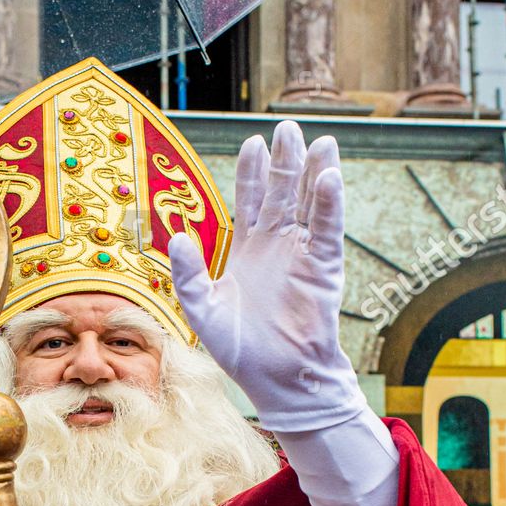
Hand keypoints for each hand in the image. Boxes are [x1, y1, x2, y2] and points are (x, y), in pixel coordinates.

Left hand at [169, 123, 363, 431]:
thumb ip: (188, 275)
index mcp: (248, 250)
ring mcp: (303, 254)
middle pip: (283, 192)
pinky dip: (329, 203)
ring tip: (320, 140)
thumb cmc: (241, 350)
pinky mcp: (323, 269)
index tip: (253, 142)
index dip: (252, 171)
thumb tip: (176, 237)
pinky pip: (328, 229)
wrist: (277, 378)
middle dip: (284, 160)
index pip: (251, 200)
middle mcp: (278, 246)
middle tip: (287, 127)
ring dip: (313, 172)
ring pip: (310, 203)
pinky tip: (328, 177)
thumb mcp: (203, 311)